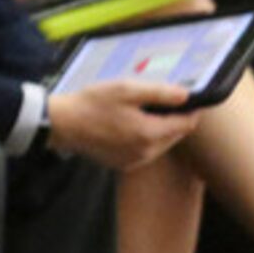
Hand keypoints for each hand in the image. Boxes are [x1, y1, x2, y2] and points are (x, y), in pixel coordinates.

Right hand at [46, 79, 198, 169]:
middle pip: (176, 135)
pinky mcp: (123, 164)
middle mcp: (146, 152)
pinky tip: (128, 125)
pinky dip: (144, 139)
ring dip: (159, 130)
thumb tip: (186, 95)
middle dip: (174, 119)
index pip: (186, 124)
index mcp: (149, 133)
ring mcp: (134, 160)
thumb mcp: (125, 89)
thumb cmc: (91, 103)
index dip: (191, 110)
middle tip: (160, 102)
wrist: (62, 124)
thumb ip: (159, 92)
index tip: (188, 99)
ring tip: (141, 112)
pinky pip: (145, 151)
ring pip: (161, 144)